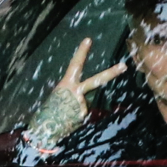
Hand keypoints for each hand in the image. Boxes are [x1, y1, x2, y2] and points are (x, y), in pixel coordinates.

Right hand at [21, 37, 124, 153]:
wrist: (43, 127)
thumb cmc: (50, 112)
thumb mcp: (62, 98)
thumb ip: (76, 95)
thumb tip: (85, 100)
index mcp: (67, 84)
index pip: (75, 64)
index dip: (82, 52)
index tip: (88, 39)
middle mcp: (76, 91)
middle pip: (97, 80)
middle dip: (111, 73)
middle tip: (124, 66)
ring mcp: (81, 102)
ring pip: (86, 105)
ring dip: (78, 112)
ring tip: (66, 117)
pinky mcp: (84, 114)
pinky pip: (84, 116)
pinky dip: (78, 120)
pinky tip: (68, 122)